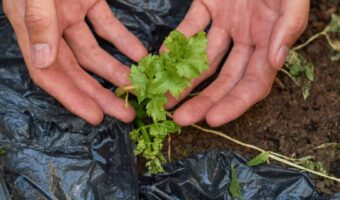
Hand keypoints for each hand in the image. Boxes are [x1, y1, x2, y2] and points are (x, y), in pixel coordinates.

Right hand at [3, 0, 146, 124]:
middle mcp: (51, 28)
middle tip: (126, 113)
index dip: (71, 98)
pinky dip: (123, 42)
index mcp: (33, 29)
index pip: (49, 74)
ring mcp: (70, 15)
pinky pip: (107, 27)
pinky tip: (139, 55)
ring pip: (94, 52)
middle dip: (100, 93)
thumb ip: (37, 21)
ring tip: (137, 87)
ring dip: (116, 70)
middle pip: (77, 70)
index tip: (96, 117)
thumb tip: (41, 61)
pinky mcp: (88, 1)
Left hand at [165, 0, 309, 126]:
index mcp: (269, 41)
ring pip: (203, 59)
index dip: (235, 104)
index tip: (212, 120)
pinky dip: (177, 41)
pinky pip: (190, 27)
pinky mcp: (208, 6)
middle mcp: (248, 38)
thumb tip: (276, 61)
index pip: (254, 83)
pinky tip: (163, 56)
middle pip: (224, 78)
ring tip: (163, 98)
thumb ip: (288, 26)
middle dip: (203, 100)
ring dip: (183, 78)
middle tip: (179, 119)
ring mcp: (227, 23)